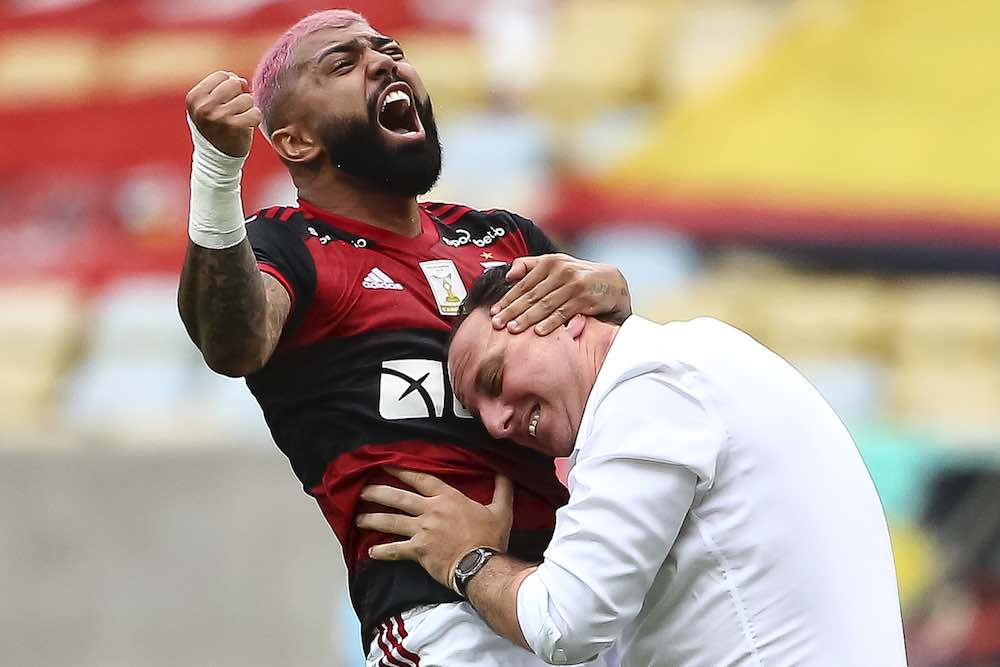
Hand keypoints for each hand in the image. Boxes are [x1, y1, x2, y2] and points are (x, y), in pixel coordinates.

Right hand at [186, 71, 261, 157]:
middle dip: (239, 95)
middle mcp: (204, 107)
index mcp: (194, 98)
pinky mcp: (235, 128)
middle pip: (235, 84)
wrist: (217, 158)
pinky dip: (255, 119)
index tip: (226, 101)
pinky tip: (247, 126)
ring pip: (247, 98)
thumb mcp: (206, 104)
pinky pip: (256, 113)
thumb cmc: (215, 127)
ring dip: (247, 109)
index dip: (230, 86)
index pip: (222, 76)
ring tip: (238, 120)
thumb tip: (240, 80)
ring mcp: (219, 117)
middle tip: (234, 111)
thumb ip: (220, 87)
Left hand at [357, 468, 513, 590]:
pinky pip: (395, 550)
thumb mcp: (501, 510)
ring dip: (372, 519)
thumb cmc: (491, 538)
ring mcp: (422, 531)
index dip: (402, 471)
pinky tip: (370, 552)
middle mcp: (431, 511)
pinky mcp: (418, 551)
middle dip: (377, 492)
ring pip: (391, 522)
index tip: (386, 465)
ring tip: (357, 518)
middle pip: (398, 498)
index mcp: (448, 498)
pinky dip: (382, 552)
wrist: (482, 565)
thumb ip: (501, 489)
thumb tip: (504, 472)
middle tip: (361, 490)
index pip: (421, 479)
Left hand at [491, 254, 631, 334]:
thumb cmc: (577, 276)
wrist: (611, 283)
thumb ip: (530, 266)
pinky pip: (563, 313)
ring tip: (512, 329)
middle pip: (531, 295)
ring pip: (545, 305)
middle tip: (497, 324)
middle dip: (512, 311)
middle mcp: (561, 271)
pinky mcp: (585, 299)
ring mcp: (574, 285)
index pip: (523, 283)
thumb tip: (508, 276)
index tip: (493, 311)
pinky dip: (549, 323)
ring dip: (527, 319)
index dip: (507, 298)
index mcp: (550, 262)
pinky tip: (537, 332)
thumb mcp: (556, 265)